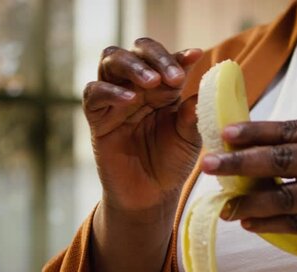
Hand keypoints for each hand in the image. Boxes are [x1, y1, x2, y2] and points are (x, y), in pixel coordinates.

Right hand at [84, 38, 202, 212]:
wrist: (150, 196)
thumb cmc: (171, 163)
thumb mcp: (189, 138)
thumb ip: (192, 114)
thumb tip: (203, 91)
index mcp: (163, 88)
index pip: (167, 60)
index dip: (179, 55)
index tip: (195, 56)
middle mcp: (137, 87)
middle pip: (136, 51)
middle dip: (155, 57)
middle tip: (173, 76)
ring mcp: (115, 99)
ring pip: (111, 61)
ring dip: (132, 66)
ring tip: (152, 81)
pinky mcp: (97, 117)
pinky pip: (94, 93)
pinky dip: (110, 91)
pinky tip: (129, 99)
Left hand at [201, 120, 296, 263]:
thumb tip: (244, 149)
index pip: (290, 130)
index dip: (255, 131)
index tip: (224, 134)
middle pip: (284, 159)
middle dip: (241, 162)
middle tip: (209, 165)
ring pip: (288, 195)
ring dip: (251, 201)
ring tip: (225, 206)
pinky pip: (296, 223)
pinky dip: (269, 224)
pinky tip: (248, 223)